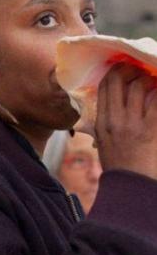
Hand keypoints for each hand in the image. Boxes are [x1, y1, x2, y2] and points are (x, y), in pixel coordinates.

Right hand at [95, 63, 156, 179]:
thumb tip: (113, 104)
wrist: (132, 186)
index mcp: (102, 122)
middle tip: (141, 69)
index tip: (122, 68)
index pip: (104, 87)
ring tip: (154, 80)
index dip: (114, 72)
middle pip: (120, 81)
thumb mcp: (104, 143)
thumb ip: (106, 123)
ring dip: (150, 79)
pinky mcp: (153, 129)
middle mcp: (115, 119)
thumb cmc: (120, 166)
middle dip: (132, 70)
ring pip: (141, 86)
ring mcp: (134, 123)